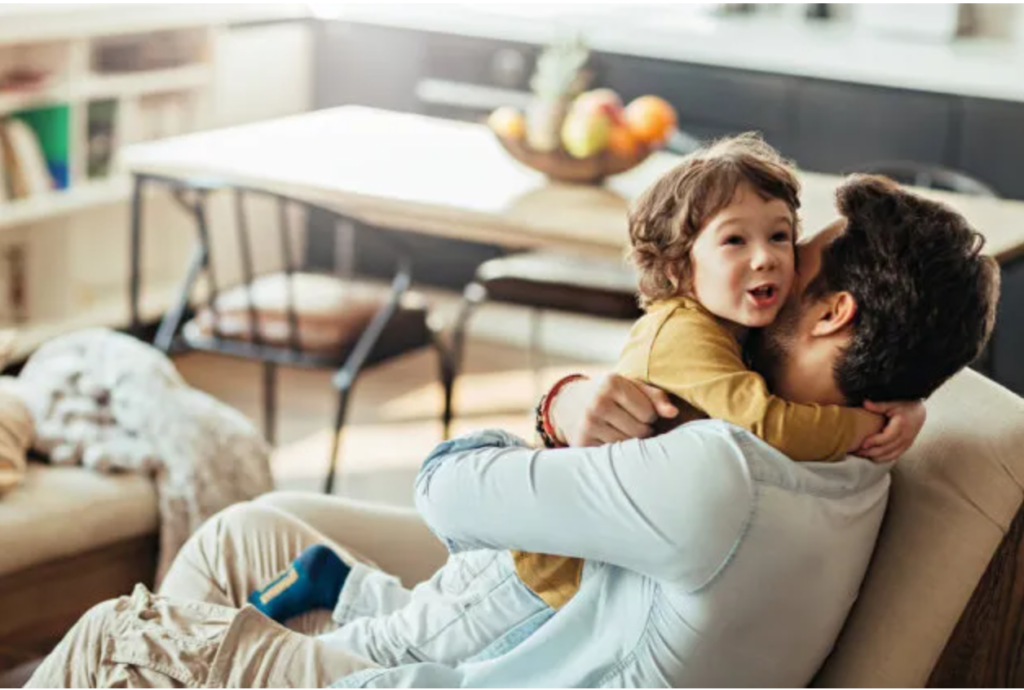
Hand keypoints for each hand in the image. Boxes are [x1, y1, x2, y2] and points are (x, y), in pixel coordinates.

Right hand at [550, 373, 678, 446]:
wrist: (567, 403)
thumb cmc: (609, 394)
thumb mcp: (630, 387)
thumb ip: (655, 397)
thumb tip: (674, 413)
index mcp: (612, 383)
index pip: (649, 413)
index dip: (648, 415)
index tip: (637, 411)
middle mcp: (598, 402)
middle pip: (640, 431)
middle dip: (641, 430)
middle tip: (630, 423)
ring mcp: (588, 423)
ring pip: (628, 445)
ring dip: (630, 442)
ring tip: (621, 430)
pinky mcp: (582, 441)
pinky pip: (613, 454)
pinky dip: (616, 450)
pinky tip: (609, 437)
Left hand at [856, 399, 926, 462]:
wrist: (919, 410)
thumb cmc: (905, 404)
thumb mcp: (892, 402)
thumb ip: (879, 405)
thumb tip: (865, 403)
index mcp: (902, 425)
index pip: (887, 438)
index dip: (874, 442)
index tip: (862, 443)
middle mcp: (906, 436)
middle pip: (887, 449)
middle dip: (871, 452)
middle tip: (856, 451)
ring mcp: (907, 443)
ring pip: (890, 455)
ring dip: (875, 457)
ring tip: (861, 454)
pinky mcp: (906, 446)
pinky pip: (894, 456)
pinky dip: (882, 458)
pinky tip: (871, 456)